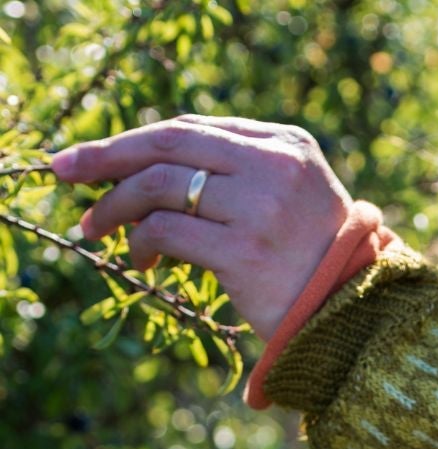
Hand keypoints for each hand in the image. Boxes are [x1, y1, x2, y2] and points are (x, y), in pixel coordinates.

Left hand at [52, 115, 353, 338]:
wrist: (358, 319)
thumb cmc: (320, 267)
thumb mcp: (294, 202)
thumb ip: (245, 175)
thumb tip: (159, 173)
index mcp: (288, 145)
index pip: (196, 129)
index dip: (141, 141)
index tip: (102, 159)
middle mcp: (274, 167)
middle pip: (170, 143)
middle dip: (109, 157)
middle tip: (68, 173)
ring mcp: (259, 208)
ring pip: (161, 186)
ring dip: (117, 206)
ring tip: (96, 229)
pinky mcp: (243, 252)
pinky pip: (168, 232)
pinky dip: (141, 242)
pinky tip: (139, 260)